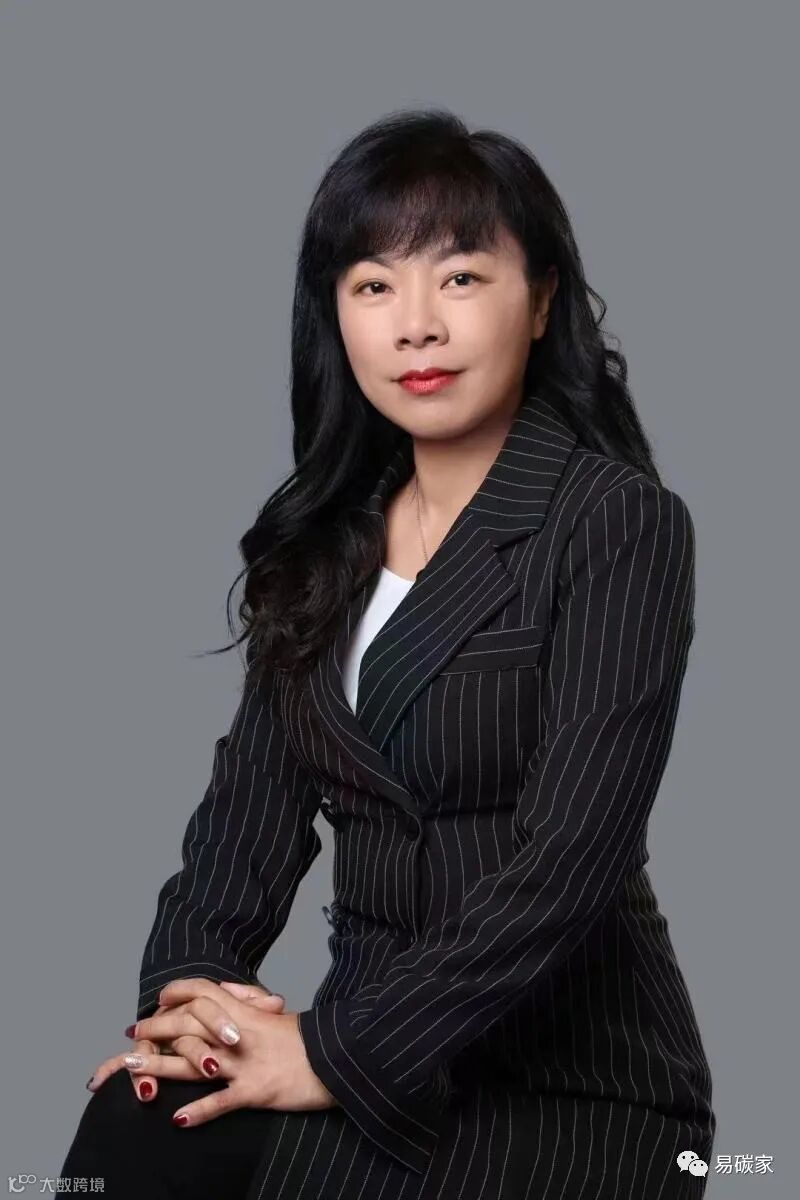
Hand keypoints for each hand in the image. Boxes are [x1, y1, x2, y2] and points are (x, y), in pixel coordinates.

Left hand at [118, 978, 337, 1125]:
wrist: (339, 1058)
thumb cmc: (309, 1041)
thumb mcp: (276, 1017)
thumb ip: (249, 1004)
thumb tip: (224, 990)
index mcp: (247, 1014)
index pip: (205, 992)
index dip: (178, 993)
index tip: (158, 999)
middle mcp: (241, 1035)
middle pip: (190, 1024)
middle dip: (156, 1029)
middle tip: (131, 1035)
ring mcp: (246, 1063)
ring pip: (195, 1062)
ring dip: (159, 1066)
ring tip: (129, 1069)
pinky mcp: (257, 1090)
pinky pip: (222, 1101)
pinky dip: (200, 1110)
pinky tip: (178, 1119)